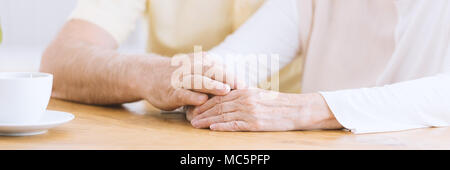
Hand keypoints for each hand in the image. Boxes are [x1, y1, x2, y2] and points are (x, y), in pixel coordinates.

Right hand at [136, 53, 241, 110]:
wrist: (149, 74)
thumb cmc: (180, 76)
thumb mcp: (199, 71)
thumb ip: (216, 77)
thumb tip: (242, 87)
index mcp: (203, 62)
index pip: (223, 70)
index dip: (237, 79)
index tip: (250, 89)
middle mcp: (193, 68)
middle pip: (214, 72)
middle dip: (229, 80)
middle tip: (244, 89)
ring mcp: (182, 80)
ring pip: (199, 81)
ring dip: (212, 86)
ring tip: (225, 90)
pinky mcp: (172, 91)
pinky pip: (183, 94)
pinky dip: (192, 97)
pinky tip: (201, 100)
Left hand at [189, 89, 342, 130]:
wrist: (297, 109)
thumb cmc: (278, 103)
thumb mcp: (258, 95)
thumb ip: (242, 96)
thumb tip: (227, 99)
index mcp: (245, 91)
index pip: (219, 96)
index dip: (204, 102)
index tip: (193, 107)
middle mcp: (245, 99)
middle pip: (218, 106)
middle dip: (201, 112)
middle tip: (188, 117)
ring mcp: (250, 111)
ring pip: (223, 115)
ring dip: (207, 120)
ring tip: (195, 124)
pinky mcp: (256, 123)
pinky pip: (235, 125)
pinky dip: (222, 126)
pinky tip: (212, 129)